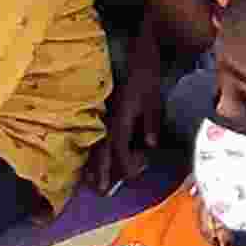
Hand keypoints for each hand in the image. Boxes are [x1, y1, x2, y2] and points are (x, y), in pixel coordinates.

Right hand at [87, 53, 164, 191]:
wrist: (133, 54)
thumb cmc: (145, 76)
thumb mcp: (153, 98)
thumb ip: (152, 122)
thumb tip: (151, 145)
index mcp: (120, 118)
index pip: (119, 148)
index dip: (127, 163)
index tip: (138, 171)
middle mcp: (107, 121)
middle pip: (101, 151)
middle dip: (101, 172)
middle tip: (101, 191)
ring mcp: (101, 117)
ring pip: (94, 145)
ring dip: (94, 165)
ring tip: (92, 182)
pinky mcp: (100, 113)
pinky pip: (93, 137)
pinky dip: (92, 151)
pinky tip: (91, 160)